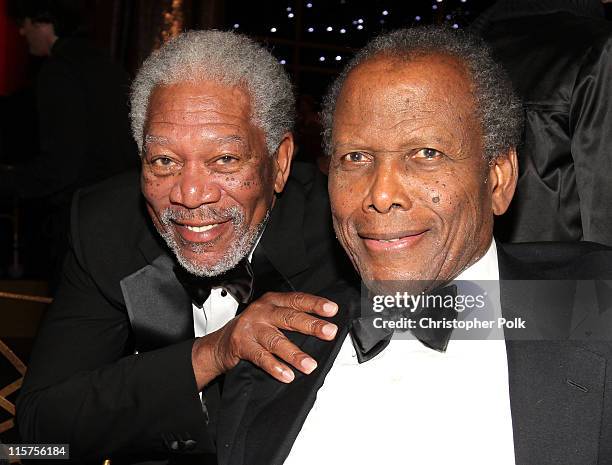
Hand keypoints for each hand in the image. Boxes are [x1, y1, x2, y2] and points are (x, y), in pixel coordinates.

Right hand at [192, 292, 337, 388]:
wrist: (220, 344)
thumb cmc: (252, 329)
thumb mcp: (271, 317)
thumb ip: (292, 318)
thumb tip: (322, 328)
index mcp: (272, 301)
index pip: (296, 300)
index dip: (315, 304)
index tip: (332, 310)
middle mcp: (262, 311)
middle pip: (289, 317)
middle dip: (311, 325)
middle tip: (329, 332)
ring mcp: (251, 328)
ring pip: (276, 340)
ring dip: (294, 354)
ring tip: (309, 365)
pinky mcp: (241, 345)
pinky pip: (261, 357)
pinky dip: (275, 367)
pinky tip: (287, 375)